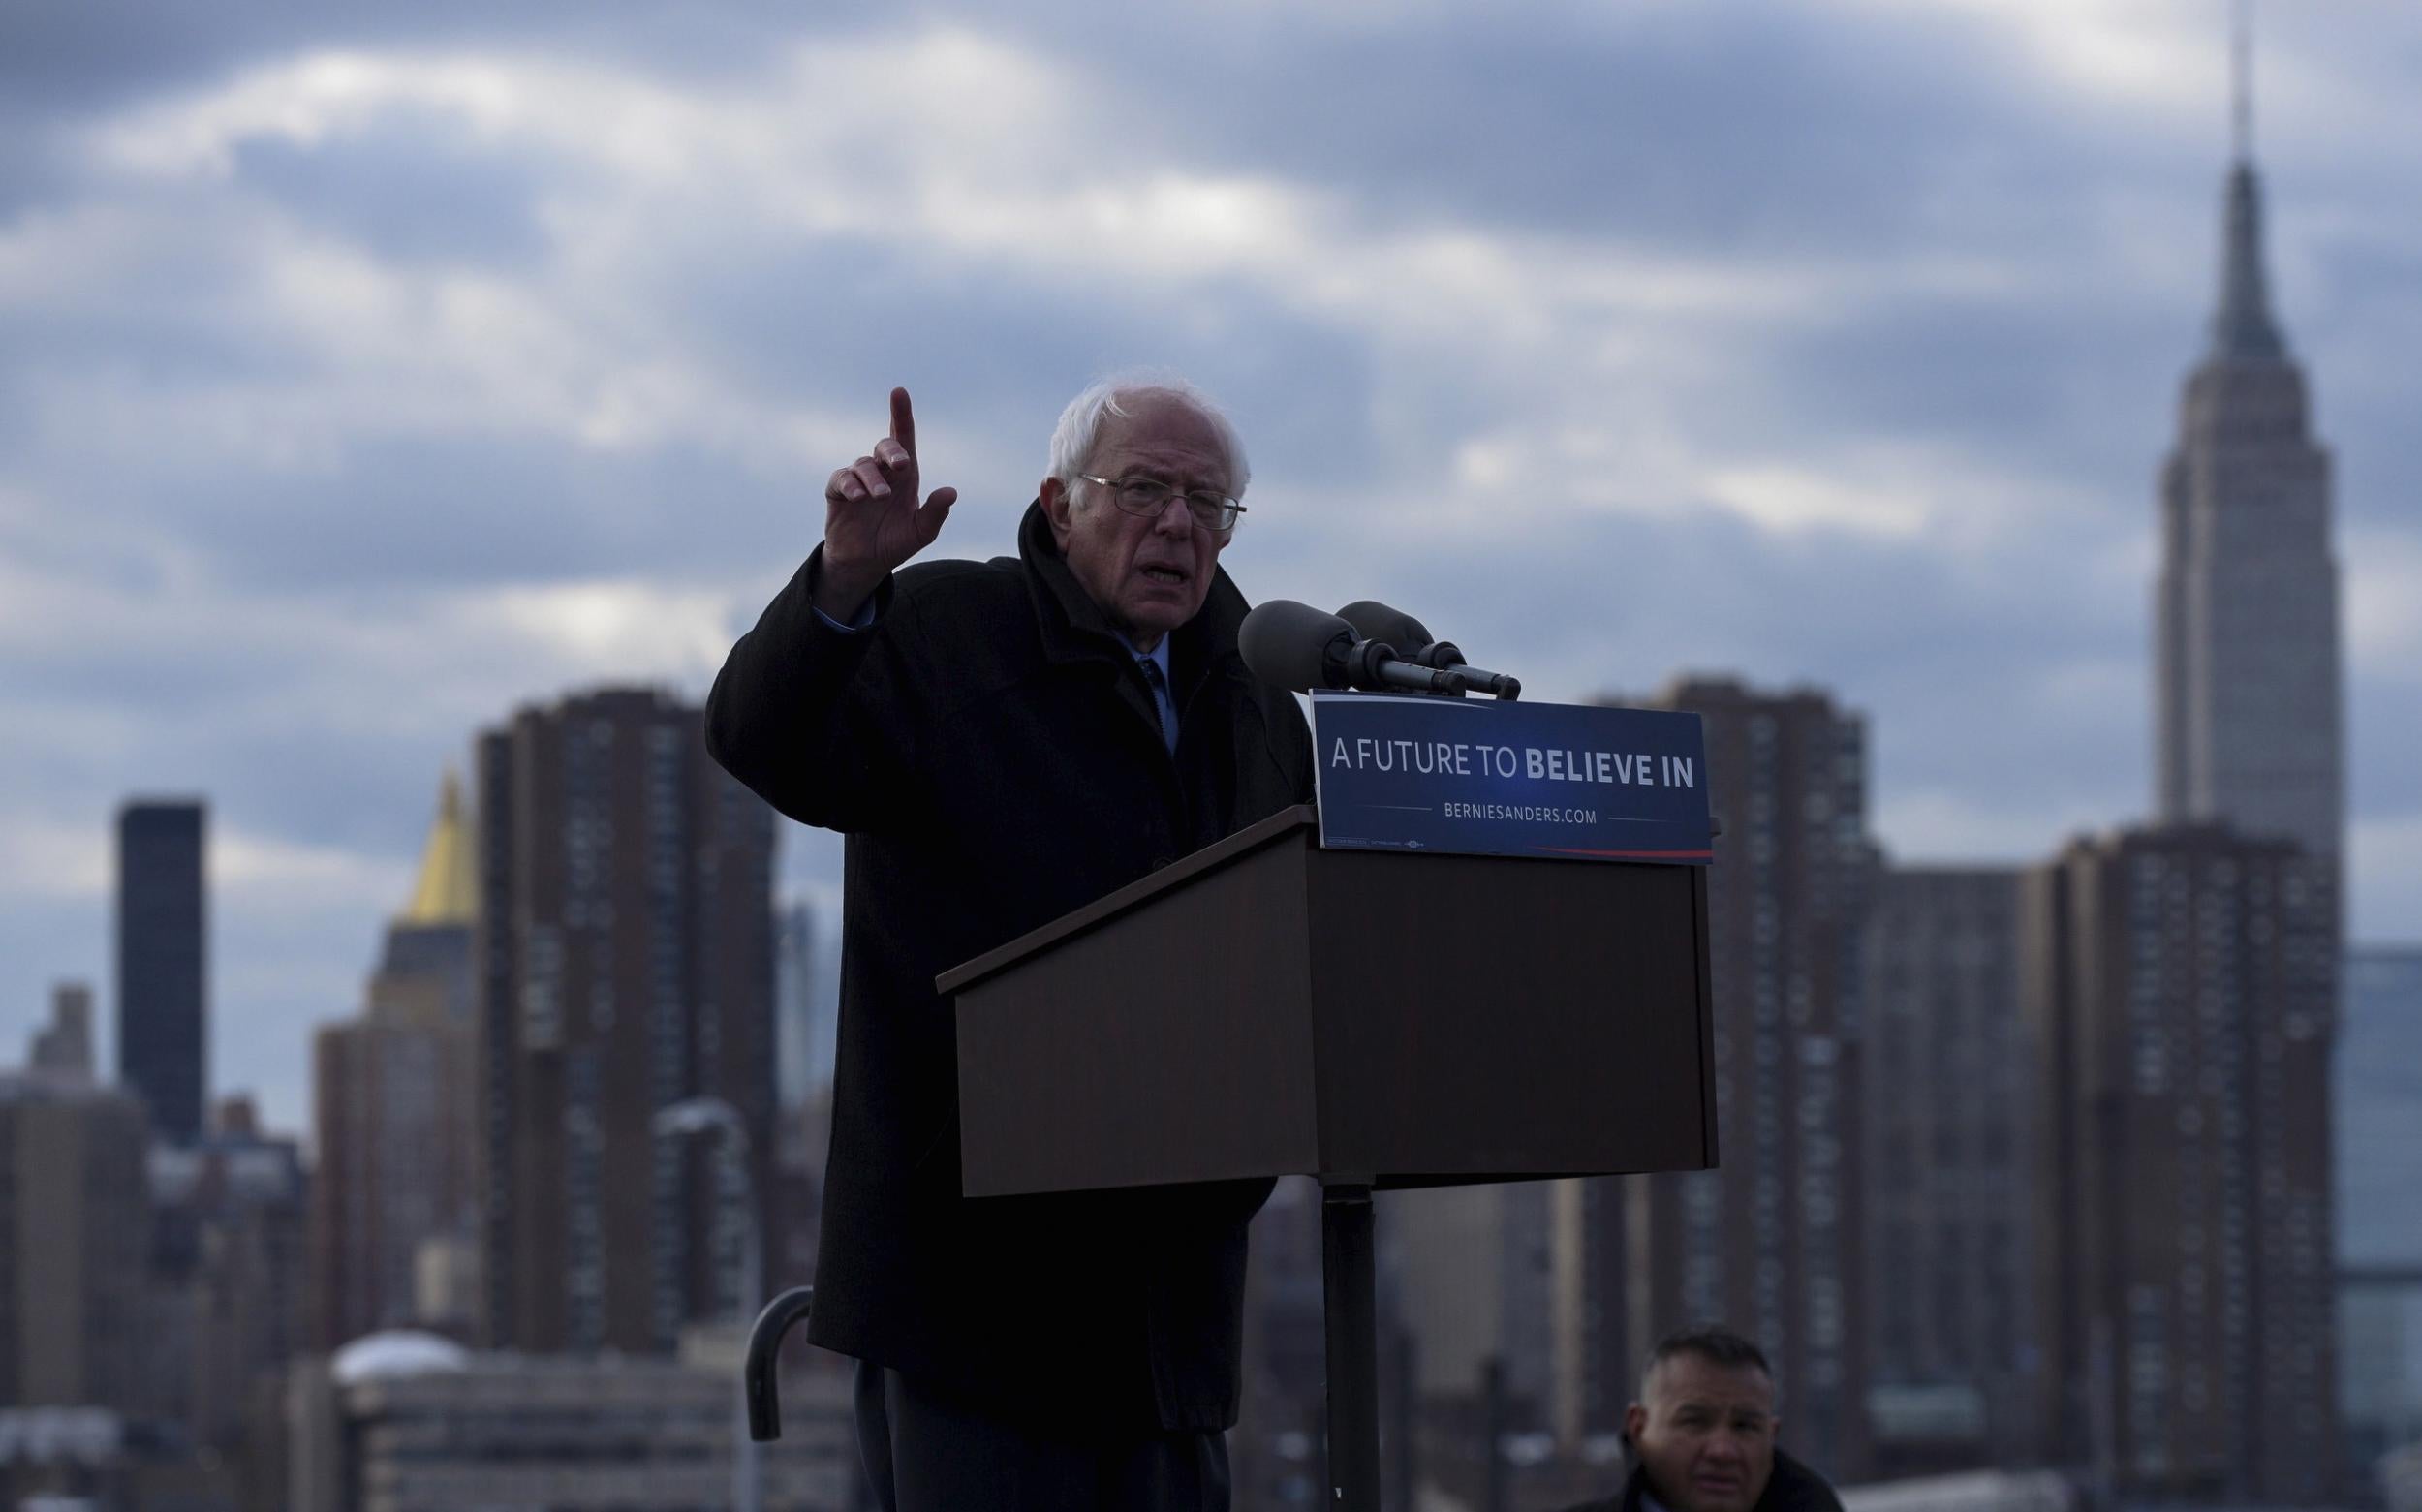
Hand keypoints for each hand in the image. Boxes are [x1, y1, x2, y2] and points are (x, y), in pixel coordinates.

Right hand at [816, 387, 956, 618]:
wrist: (866, 563)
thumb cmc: (896, 541)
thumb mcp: (922, 531)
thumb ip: (936, 512)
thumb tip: (951, 492)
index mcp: (905, 476)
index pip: (904, 439)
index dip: (901, 415)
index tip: (899, 393)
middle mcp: (881, 472)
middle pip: (884, 447)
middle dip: (892, 450)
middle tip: (901, 466)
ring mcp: (858, 480)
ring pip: (863, 465)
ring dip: (872, 480)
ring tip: (880, 498)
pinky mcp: (838, 492)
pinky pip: (841, 479)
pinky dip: (849, 485)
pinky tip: (859, 498)